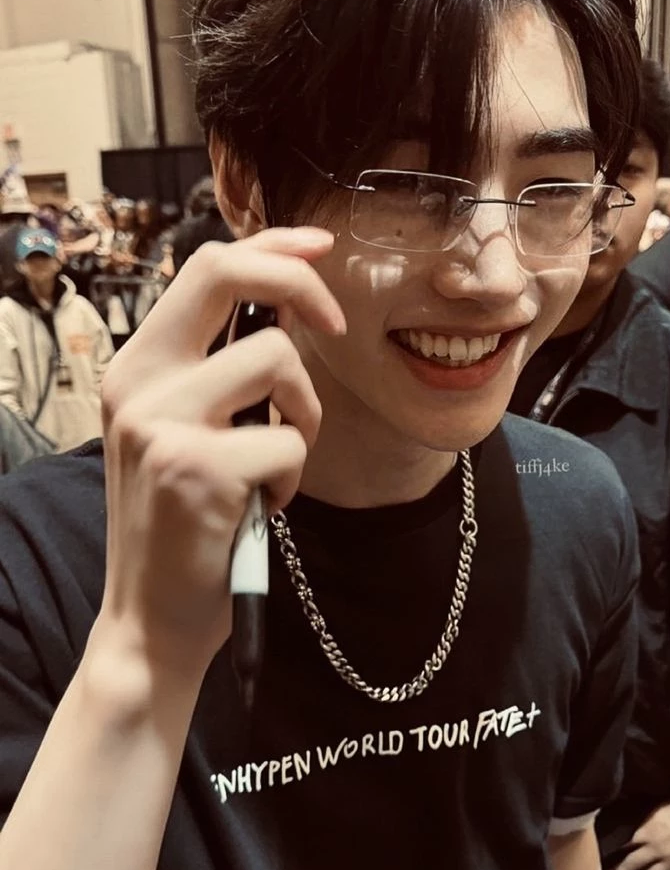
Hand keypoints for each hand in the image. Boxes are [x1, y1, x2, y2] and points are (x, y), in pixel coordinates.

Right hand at [98, 227, 344, 678]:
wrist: (150, 623)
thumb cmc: (183, 531)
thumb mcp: (180, 436)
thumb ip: (213, 376)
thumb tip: (284, 311)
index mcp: (135, 369)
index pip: (204, 269)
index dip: (270, 246)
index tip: (319, 247)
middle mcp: (138, 384)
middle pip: (227, 274)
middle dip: (299, 283)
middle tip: (334, 323)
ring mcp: (162, 423)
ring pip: (278, 363)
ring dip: (303, 416)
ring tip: (276, 467)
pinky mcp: (198, 468)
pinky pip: (289, 442)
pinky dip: (292, 478)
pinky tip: (264, 508)